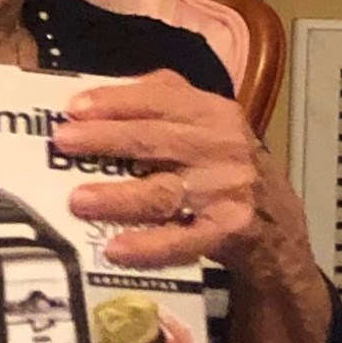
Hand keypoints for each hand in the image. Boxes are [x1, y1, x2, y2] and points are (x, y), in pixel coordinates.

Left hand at [54, 70, 267, 271]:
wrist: (278, 223)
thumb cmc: (226, 168)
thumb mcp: (207, 124)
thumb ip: (166, 102)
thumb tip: (103, 95)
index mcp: (214, 113)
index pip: (160, 99)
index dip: (115, 102)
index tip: (74, 108)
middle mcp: (222, 147)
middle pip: (155, 141)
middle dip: (105, 140)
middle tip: (63, 143)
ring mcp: (226, 190)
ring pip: (163, 191)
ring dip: (117, 196)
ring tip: (77, 200)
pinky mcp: (227, 231)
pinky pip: (181, 240)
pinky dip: (148, 246)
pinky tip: (115, 247)